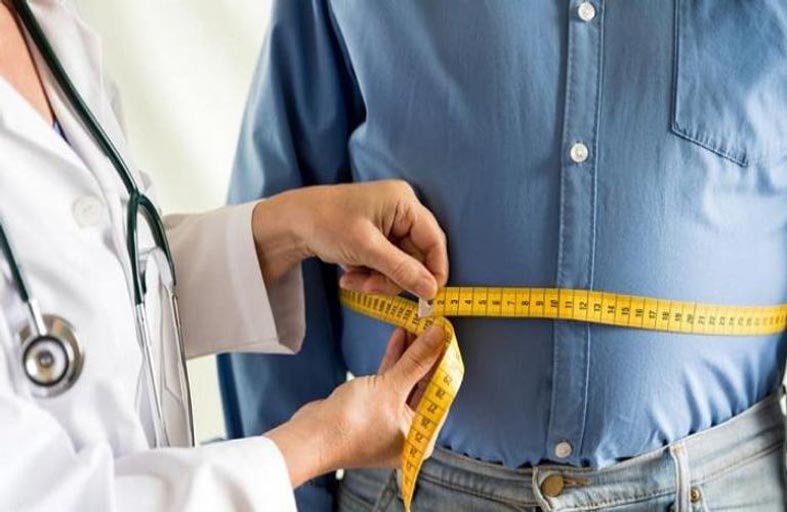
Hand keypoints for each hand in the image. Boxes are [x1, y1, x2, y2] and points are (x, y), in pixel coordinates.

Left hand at [252, 180, 447, 298]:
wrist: (289, 222)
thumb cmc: (326, 223)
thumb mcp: (366, 249)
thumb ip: (402, 270)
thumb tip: (432, 291)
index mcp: (404, 203)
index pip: (434, 241)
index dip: (434, 270)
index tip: (428, 297)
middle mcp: (401, 210)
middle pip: (416, 256)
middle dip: (393, 278)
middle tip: (369, 288)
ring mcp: (389, 224)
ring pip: (400, 264)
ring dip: (378, 279)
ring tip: (352, 280)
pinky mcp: (377, 237)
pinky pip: (385, 263)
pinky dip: (370, 274)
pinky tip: (349, 274)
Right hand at [265, 325, 444, 486]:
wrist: (311, 437)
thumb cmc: (351, 425)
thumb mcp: (390, 388)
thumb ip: (417, 361)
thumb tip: (439, 337)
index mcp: (422, 436)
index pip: (441, 392)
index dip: (444, 361)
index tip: (447, 336)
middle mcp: (409, 430)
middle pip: (424, 385)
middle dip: (426, 354)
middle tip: (433, 326)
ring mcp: (390, 419)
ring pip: (406, 380)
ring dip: (410, 353)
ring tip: (416, 325)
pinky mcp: (373, 408)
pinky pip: (390, 381)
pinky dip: (394, 360)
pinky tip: (399, 337)